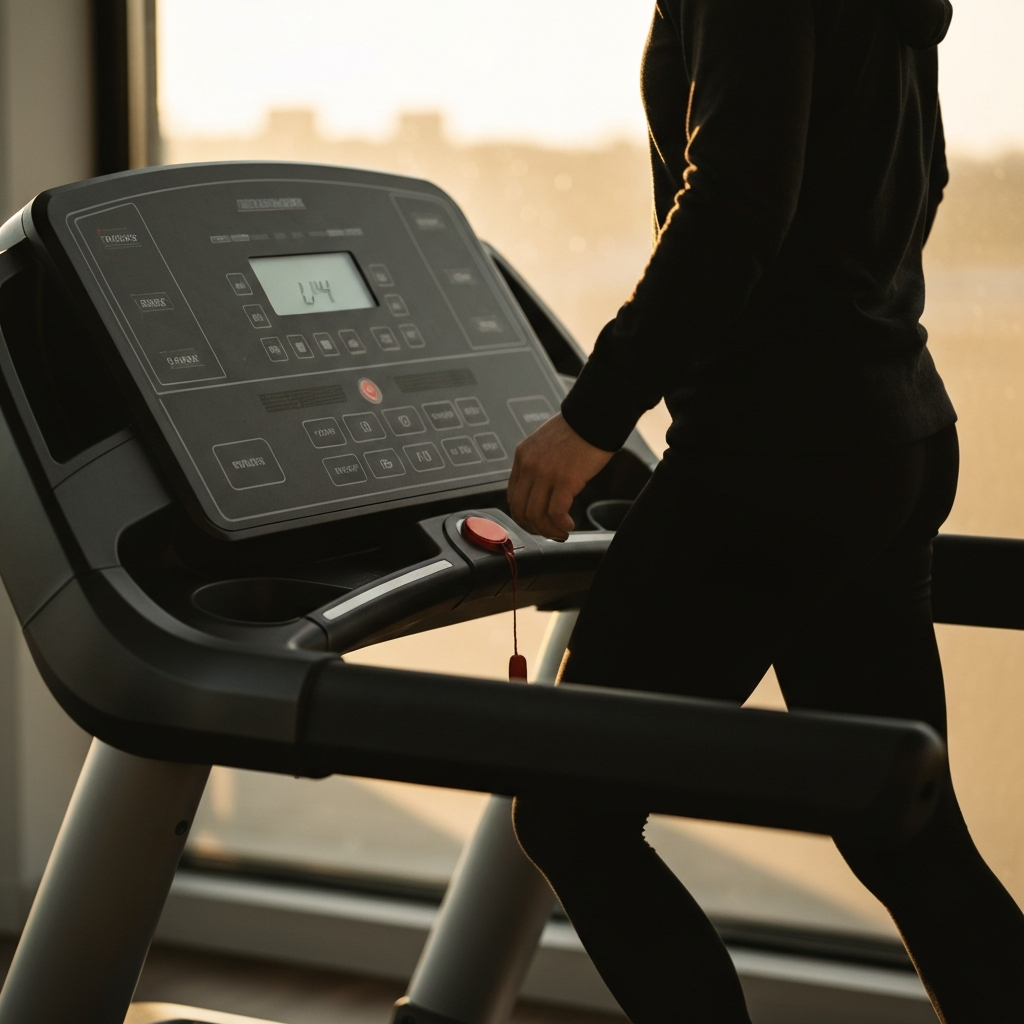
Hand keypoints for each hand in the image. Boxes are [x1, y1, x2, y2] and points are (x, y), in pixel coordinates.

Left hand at [507, 413, 613, 539]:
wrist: (596, 416)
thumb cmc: (578, 429)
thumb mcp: (546, 444)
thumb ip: (538, 464)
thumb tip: (542, 490)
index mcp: (522, 456)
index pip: (513, 496)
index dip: (523, 515)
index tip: (536, 522)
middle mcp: (529, 465)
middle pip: (520, 510)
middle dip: (534, 527)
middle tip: (549, 532)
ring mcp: (546, 473)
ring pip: (536, 515)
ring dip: (549, 530)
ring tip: (562, 531)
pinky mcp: (565, 479)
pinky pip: (556, 512)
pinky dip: (561, 525)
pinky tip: (569, 525)